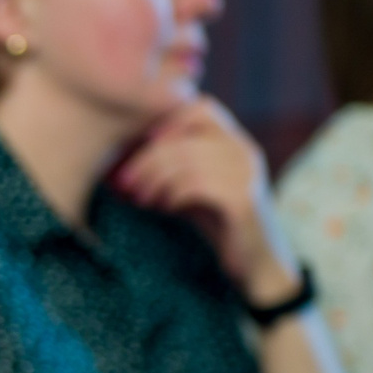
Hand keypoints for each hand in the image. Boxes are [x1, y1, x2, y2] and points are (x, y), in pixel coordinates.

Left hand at [113, 98, 299, 300]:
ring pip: (187, 160)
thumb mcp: (192, 188)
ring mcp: (247, 173)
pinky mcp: (243, 199)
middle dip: (148, 158)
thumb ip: (170, 169)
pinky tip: (165, 207)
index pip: (203, 107)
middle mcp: (245, 151)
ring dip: (155, 179)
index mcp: (235, 142)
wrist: (256, 264)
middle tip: (125, 182)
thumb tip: (117, 165)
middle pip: (185, 137)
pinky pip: (198, 184)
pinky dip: (173, 194)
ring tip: (140, 198)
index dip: (169, 121)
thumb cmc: (218, 223)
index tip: (143, 146)